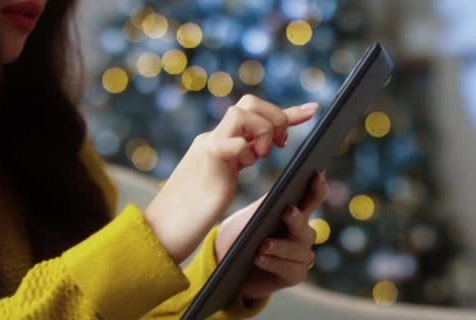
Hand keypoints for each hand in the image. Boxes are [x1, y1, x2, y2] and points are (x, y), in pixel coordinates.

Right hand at [144, 94, 318, 262]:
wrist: (162, 229)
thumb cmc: (191, 213)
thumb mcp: (219, 179)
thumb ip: (233, 160)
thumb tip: (251, 151)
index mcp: (217, 141)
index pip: (252, 114)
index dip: (286, 112)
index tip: (313, 110)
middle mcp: (212, 138)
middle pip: (248, 103)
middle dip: (275, 119)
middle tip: (277, 148)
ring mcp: (208, 146)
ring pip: (242, 112)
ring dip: (261, 134)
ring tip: (256, 160)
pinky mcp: (207, 160)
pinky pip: (232, 141)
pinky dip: (245, 149)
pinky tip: (244, 166)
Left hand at [215, 171, 329, 299]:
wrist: (228, 264)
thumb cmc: (239, 236)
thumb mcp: (248, 217)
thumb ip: (266, 205)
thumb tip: (280, 192)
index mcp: (295, 214)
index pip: (313, 198)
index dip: (318, 188)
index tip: (316, 175)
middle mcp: (303, 234)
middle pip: (305, 226)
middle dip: (296, 219)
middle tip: (287, 211)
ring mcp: (301, 256)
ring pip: (298, 250)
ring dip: (280, 246)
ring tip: (262, 245)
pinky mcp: (295, 275)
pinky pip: (290, 269)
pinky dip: (274, 263)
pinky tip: (259, 258)